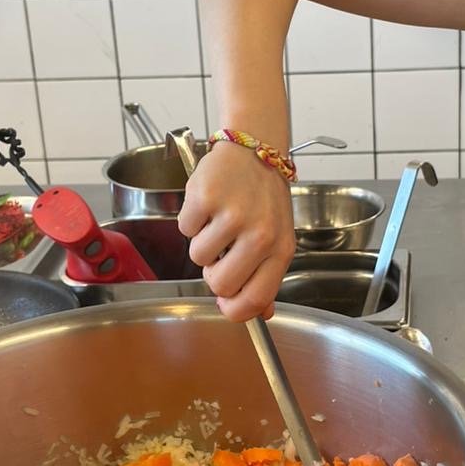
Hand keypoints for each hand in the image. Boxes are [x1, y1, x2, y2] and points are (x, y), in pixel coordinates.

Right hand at [177, 141, 294, 321]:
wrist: (254, 150)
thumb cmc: (264, 197)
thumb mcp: (277, 237)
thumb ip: (267, 277)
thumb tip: (261, 315)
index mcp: (280, 249)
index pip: (255, 299)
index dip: (235, 311)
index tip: (226, 305)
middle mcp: (260, 234)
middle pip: (220, 285)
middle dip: (213, 272)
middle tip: (222, 250)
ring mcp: (232, 215)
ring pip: (197, 257)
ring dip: (202, 242)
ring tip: (218, 220)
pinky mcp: (205, 197)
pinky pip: (184, 229)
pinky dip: (191, 220)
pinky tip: (208, 205)